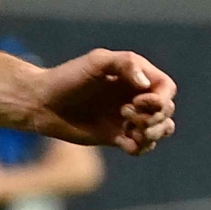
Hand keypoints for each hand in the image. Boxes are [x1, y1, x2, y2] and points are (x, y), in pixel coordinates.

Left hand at [31, 48, 174, 155]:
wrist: (43, 103)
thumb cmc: (68, 78)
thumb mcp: (96, 62)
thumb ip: (125, 64)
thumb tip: (145, 84)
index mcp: (135, 76)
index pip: (167, 89)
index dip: (161, 98)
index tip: (137, 101)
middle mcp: (135, 97)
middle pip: (167, 111)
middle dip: (155, 117)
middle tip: (125, 114)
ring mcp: (128, 118)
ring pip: (160, 130)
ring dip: (153, 134)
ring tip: (131, 130)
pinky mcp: (117, 137)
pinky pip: (142, 146)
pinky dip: (141, 147)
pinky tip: (125, 143)